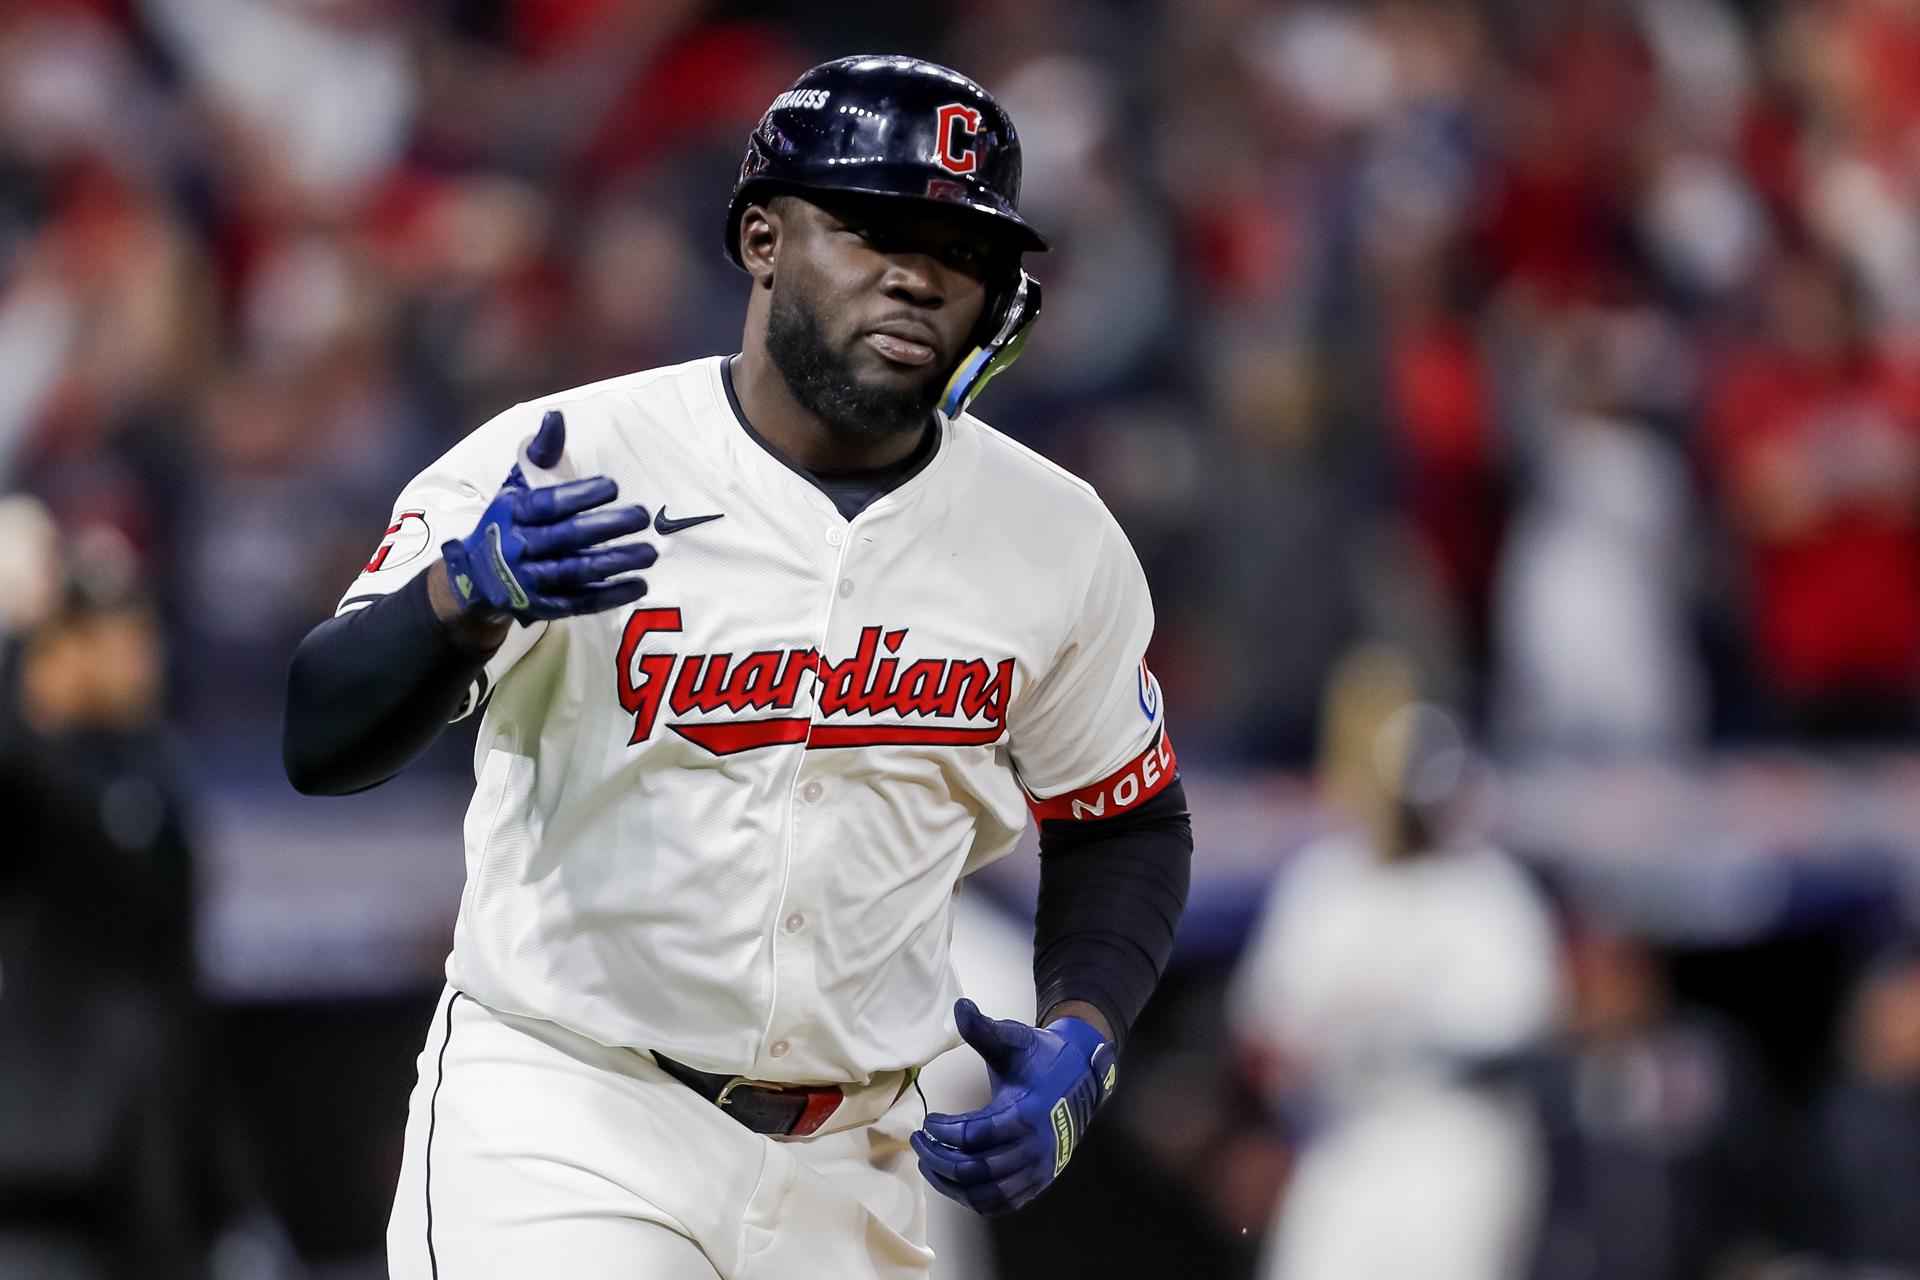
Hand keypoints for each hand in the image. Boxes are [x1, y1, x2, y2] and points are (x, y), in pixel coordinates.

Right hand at [441, 411, 655, 625]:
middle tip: (641, 516)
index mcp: (514, 513)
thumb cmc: (508, 520)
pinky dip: (610, 596)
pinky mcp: (546, 606)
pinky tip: (639, 584)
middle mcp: (520, 548)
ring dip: (615, 564)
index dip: (580, 495)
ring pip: (576, 572)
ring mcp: (532, 581)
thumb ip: (540, 452)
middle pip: (566, 538)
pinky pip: (581, 603)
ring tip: (648, 553)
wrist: (476, 577)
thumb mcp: (516, 484)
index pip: (549, 504)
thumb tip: (556, 416)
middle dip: (606, 527)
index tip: (613, 486)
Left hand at [911, 998, 1116, 1214]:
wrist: (1080, 1079)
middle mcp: (1034, 1149)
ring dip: (949, 1183)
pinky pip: (1000, 1204)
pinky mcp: (1037, 1182)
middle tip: (918, 1141)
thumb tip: (959, 1006)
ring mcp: (1037, 1170)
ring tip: (929, 1163)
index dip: (943, 1131)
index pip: (974, 1135)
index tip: (927, 1119)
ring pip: (984, 1193)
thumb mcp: (1014, 1040)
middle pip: (974, 1169)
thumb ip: (984, 1029)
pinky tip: (952, 1181)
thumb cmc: (1041, 1060)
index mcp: (1026, 1115)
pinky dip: (972, 1199)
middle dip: (938, 1158)